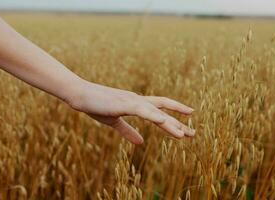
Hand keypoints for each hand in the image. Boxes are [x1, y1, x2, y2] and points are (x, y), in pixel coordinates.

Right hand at [67, 81, 194, 143]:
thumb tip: (142, 143)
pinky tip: (164, 121)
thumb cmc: (96, 106)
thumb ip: (128, 132)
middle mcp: (137, 101)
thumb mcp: (114, 122)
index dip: (174, 116)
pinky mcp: (122, 104)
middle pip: (163, 110)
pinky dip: (153, 115)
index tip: (186, 125)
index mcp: (136, 104)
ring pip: (156, 112)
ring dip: (170, 123)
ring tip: (184, 134)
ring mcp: (131, 101)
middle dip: (179, 122)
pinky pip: (141, 110)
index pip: (159, 109)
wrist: (80, 95)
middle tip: (194, 133)